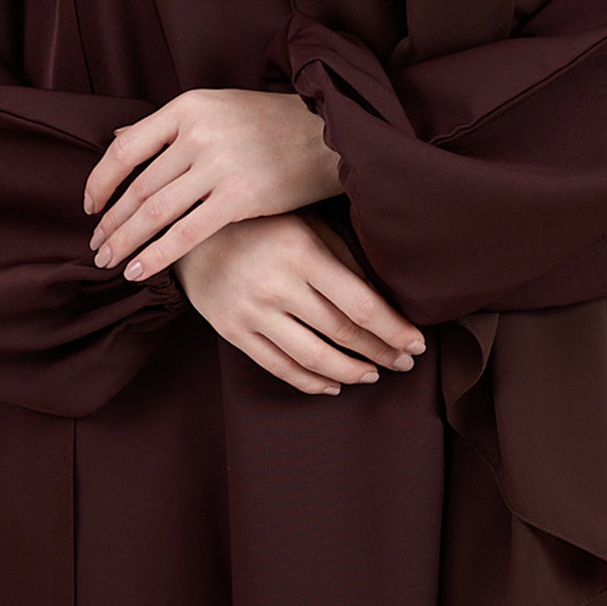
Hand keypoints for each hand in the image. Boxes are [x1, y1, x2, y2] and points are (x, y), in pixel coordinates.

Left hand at [83, 86, 343, 284]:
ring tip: (111, 262)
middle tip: (97, 246)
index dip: (100, 181)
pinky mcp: (240, 197)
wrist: (330, 133)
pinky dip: (157, 255)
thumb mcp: (216, 108)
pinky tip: (141, 272)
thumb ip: (169, 126)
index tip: (90, 206)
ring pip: (154, 212)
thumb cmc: (271, 123)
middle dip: (111, 222)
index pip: (125, 148)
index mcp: (188, 106)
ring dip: (126, 241)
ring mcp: (219, 163)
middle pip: (138, 186)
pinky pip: (186, 233)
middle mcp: (198, 132)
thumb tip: (116, 138)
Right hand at [173, 210, 427, 395]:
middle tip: (406, 363)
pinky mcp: (233, 332)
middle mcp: (276, 285)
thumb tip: (387, 297)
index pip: (359, 304)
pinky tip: (335, 384)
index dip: (393, 329)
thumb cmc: (261, 221)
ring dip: (351, 371)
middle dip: (381, 352)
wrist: (189, 230)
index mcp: (301, 251)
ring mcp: (251, 312)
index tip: (417, 343)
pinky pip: (280, 368)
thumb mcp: (305, 224)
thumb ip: (343, 257)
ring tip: (374, 374)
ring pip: (313, 358)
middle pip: (341, 333)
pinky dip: (312, 382)